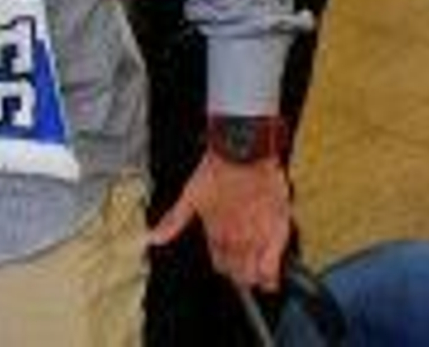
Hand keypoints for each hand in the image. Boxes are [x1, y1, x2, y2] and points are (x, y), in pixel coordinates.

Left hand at [150, 151, 291, 291]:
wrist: (244, 152)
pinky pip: (273, 267)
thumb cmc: (216, 170)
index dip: (223, 264)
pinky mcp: (277, 231)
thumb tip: (151, 239)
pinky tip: (269, 276)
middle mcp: (235, 241)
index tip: (227, 261)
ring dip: (253, 277)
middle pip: (237, 274)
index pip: (220, 265)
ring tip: (256, 274)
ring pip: (254, 275)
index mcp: (215, 234)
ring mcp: (256, 238)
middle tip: (242, 269)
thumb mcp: (190, 196)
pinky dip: (270, 274)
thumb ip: (172, 222)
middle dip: (239, 275)